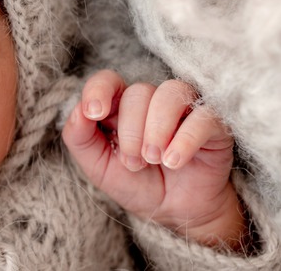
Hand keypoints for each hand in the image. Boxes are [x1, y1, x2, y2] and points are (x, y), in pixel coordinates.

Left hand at [62, 70, 247, 249]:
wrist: (174, 212)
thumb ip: (80, 137)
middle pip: (138, 92)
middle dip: (131, 132)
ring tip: (155, 159)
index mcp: (120, 106)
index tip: (94, 113)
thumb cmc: (135, 183)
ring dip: (157, 129)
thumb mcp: (97, 166)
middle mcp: (151, 101)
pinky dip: (185, 139)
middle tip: (134, 163)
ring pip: (170, 94)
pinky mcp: (213, 124)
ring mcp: (184, 109)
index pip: (108, 80)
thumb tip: (78, 111)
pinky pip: (203, 117)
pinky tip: (174, 161)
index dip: (99, 90)